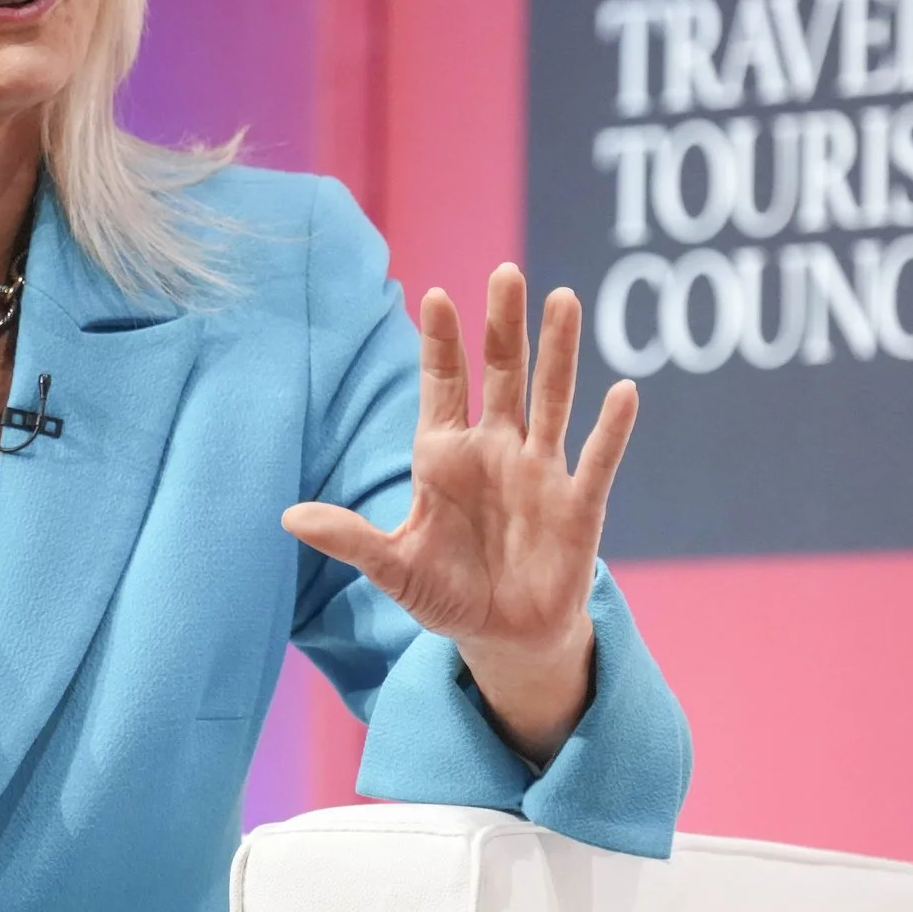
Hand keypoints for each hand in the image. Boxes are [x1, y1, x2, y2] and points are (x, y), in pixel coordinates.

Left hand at [282, 264, 636, 760]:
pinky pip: (597, 459)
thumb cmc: (445, 595)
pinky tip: (624, 390)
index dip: (440, 343)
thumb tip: (288, 517)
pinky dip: (611, 429)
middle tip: (507, 273)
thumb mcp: (393, 568)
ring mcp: (539, 472)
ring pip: (551, 400)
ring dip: (558, 354)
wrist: (504, 638)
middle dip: (503, 326)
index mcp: (444, 455)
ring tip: (564, 300)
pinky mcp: (577, 505)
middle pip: (503, 374)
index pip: (442, 384)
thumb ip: (349, 539)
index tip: (435, 295)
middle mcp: (495, 450)